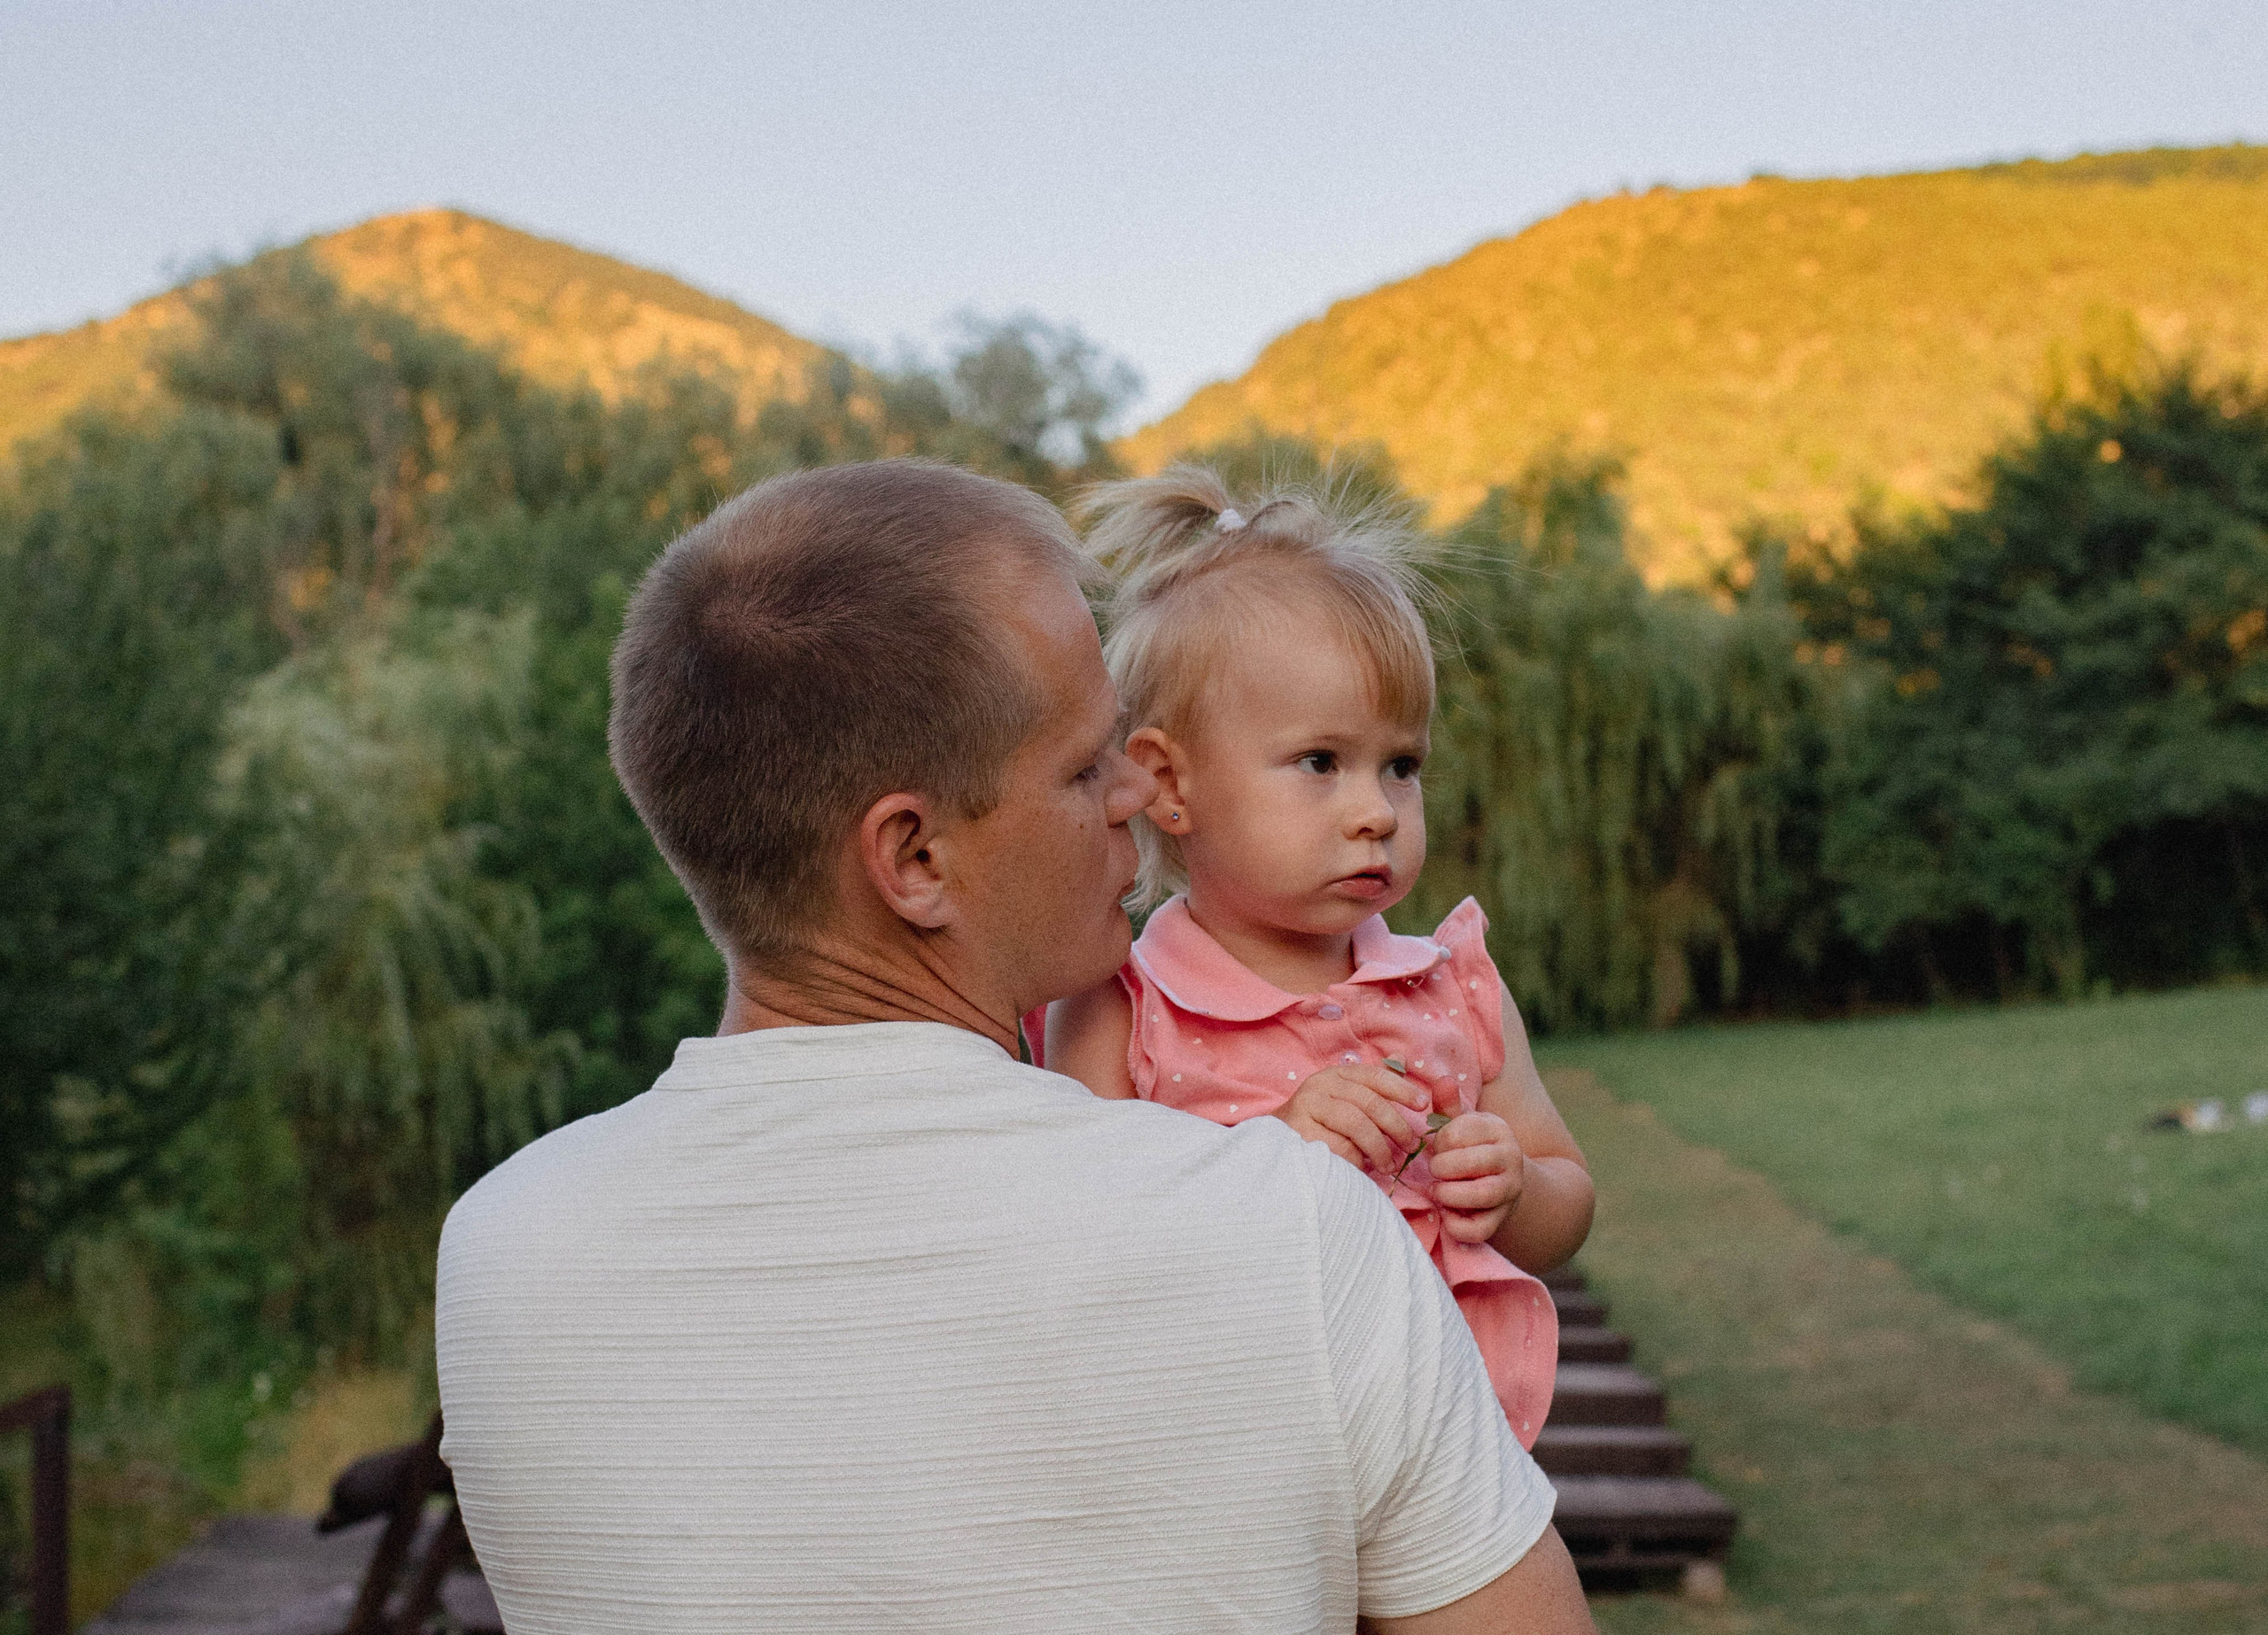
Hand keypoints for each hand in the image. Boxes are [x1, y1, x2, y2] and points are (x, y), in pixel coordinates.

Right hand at [1273, 1064, 1430, 1174]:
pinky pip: (1340, 1147)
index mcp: (1335, 1075)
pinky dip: (1357, 1160)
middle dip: (1396, 1126)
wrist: (1273, 1146)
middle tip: (1410, 1147)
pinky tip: (1362, 1168)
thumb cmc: (1318, 1125)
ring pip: (1357, 1125)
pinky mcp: (1300, 1133)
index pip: (1375, 1076)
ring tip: (1389, 1165)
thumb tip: (1403, 1061)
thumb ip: (1372, 1087)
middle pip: (1369, 1102)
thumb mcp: (1344, 1099)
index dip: (1402, 1089)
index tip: (1423, 1105)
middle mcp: (1319, 1085)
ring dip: (1379, 1148)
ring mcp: (1307, 1107)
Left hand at [1425, 1111, 1525, 1243]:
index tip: (1437, 1147)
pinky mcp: (1501, 1219)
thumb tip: (1443, 1081)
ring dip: (1449, 1194)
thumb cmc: (1473, 1147)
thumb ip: (1448, 1106)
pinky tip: (1446, 1213)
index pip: (1460, 1132)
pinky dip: (1456, 1226)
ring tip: (1437, 1191)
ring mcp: (1509, 1190)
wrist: (1506, 1181)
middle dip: (1442, 1168)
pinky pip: (1478, 1229)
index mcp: (1498, 1129)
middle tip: (1433, 1170)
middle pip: (1471, 1163)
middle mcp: (1510, 1157)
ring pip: (1481, 1195)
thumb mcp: (1463, 1124)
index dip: (1440, 1142)